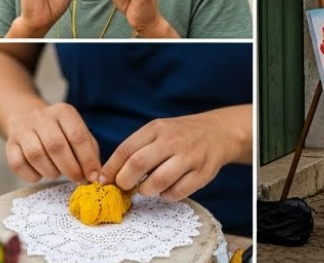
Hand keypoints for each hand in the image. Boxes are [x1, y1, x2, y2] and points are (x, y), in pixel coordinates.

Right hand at [5, 103, 100, 183]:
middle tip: (76, 179)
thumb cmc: (61, 131)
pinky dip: (31, 175)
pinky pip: (17, 164)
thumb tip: (94, 176)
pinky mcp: (9, 143)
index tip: (92, 176)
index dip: (87, 160)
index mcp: (64, 112)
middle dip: (69, 168)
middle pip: (56, 146)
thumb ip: (89, 152)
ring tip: (57, 174)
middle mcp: (42, 117)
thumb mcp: (79, 133)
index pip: (78, 137)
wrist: (28, 118)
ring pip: (35, 155)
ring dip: (50, 171)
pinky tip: (40, 175)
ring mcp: (23, 129)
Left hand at [100, 110, 245, 200]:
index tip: (104, 181)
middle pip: (138, 164)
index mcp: (158, 129)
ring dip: (146, 190)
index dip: (111, 169)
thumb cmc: (180, 135)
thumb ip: (135, 149)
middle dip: (125, 182)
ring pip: (158, 182)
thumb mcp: (158, 132)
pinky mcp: (203, 173)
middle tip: (125, 186)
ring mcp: (190, 157)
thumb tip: (108, 177)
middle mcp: (174, 141)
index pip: (126, 150)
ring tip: (148, 187)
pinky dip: (166, 195)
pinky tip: (168, 187)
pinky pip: (177, 193)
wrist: (219, 132)